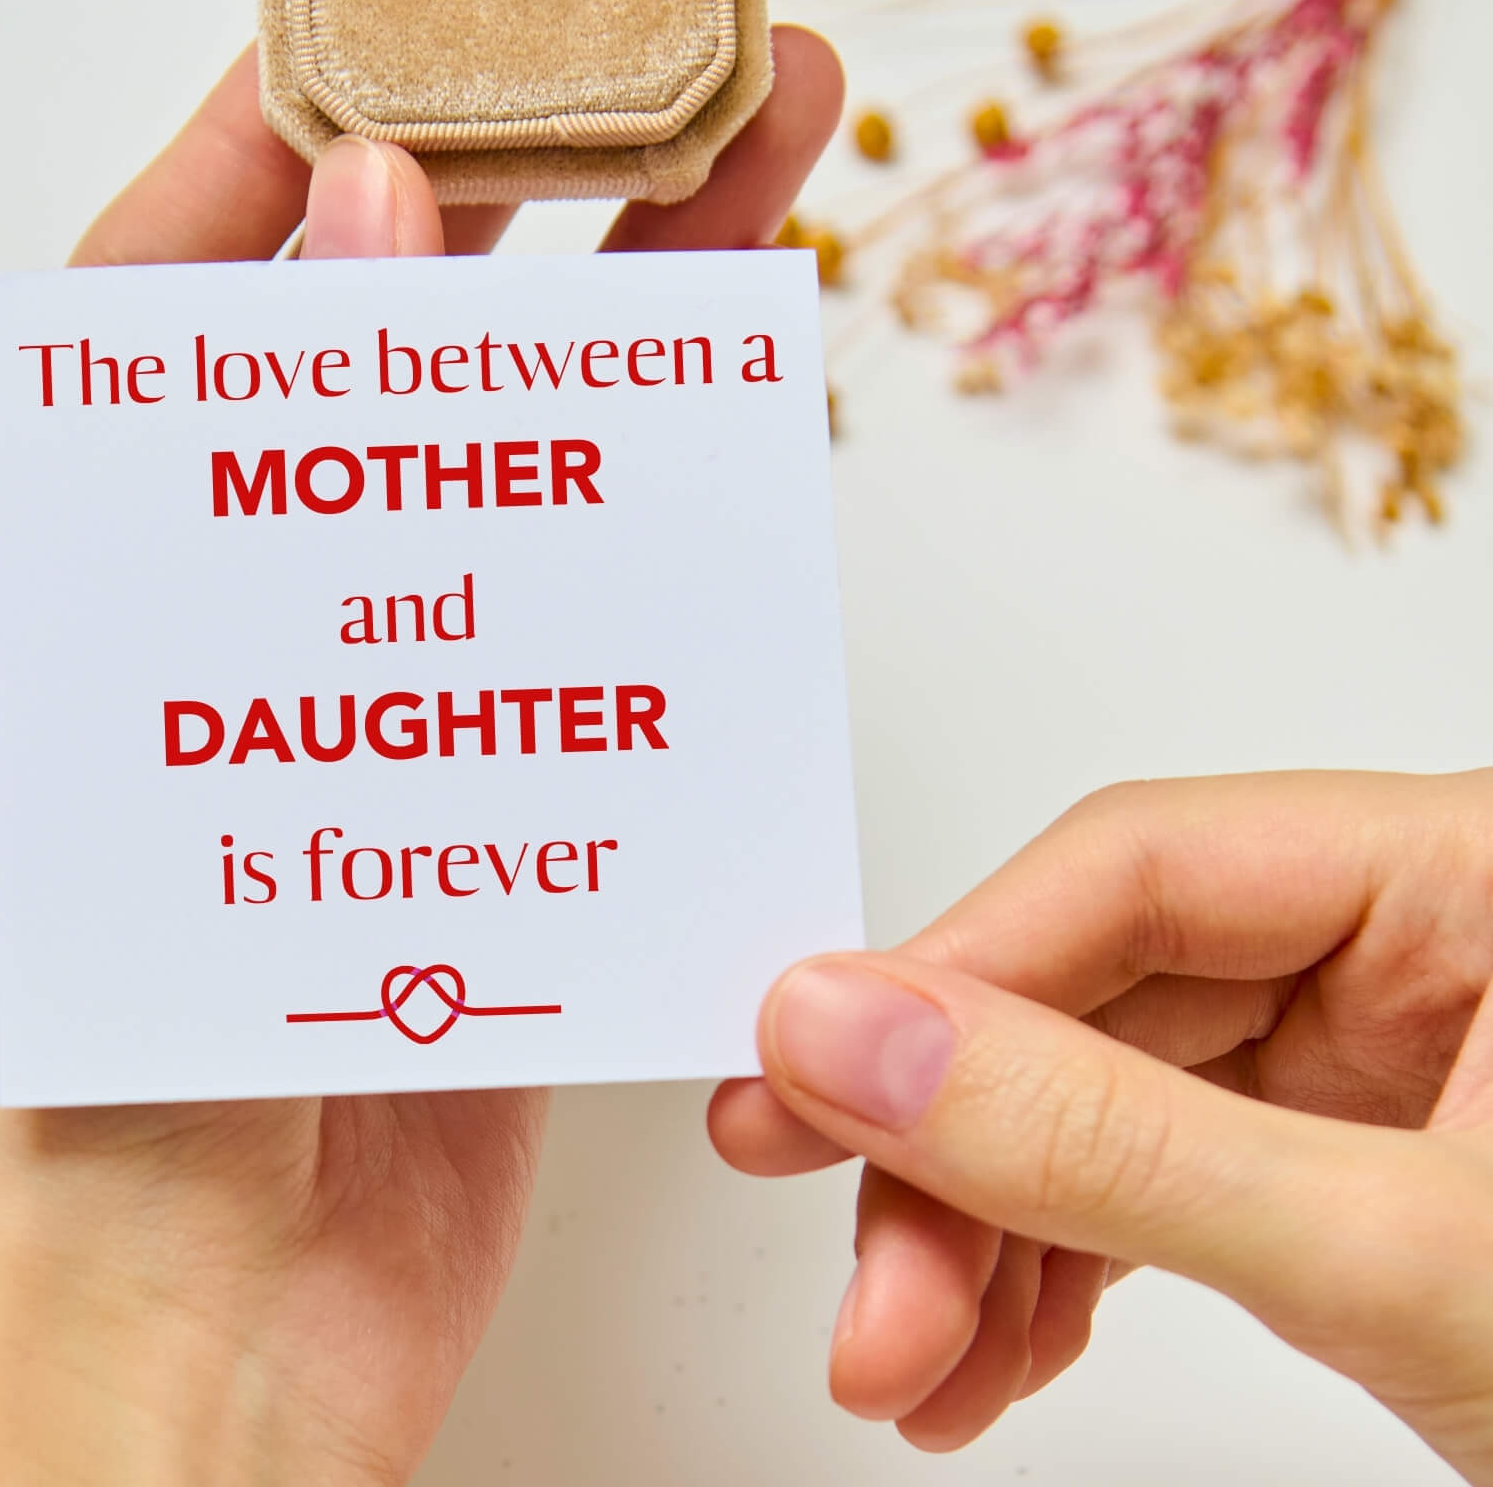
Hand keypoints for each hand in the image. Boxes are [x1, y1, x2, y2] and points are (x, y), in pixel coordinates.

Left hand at [0, 29, 845, 1484]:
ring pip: (529, 447)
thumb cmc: (102, 1056)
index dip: (304, 128)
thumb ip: (256, 459)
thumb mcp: (137, 723)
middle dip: (540, 179)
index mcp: (104, 557)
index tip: (420, 3)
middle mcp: (245, 599)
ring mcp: (388, 683)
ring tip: (773, 158)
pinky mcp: (500, 784)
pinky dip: (674, 503)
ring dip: (642, 314)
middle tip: (687, 54)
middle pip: (404, 336)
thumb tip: (364, 203)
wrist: (193, 1350)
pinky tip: (753, 409)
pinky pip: (597, 601)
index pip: (189, 276)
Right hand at [710, 768, 1492, 1479]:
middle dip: (964, 1159)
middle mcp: (1423, 938)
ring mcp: (1395, 1060)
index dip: (955, 977)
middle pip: (1106, 994)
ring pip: (1117, 1101)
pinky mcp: (1372, 1168)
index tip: (807, 1081)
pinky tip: (996, 1354)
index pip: (1140, 870)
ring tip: (910, 1365)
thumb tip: (845, 1030)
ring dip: (995, 1239)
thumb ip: (1103, 1138)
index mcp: (1469, 868)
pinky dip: (1070, 1275)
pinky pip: (1170, 1181)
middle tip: (852, 1280)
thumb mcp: (1397, 1257)